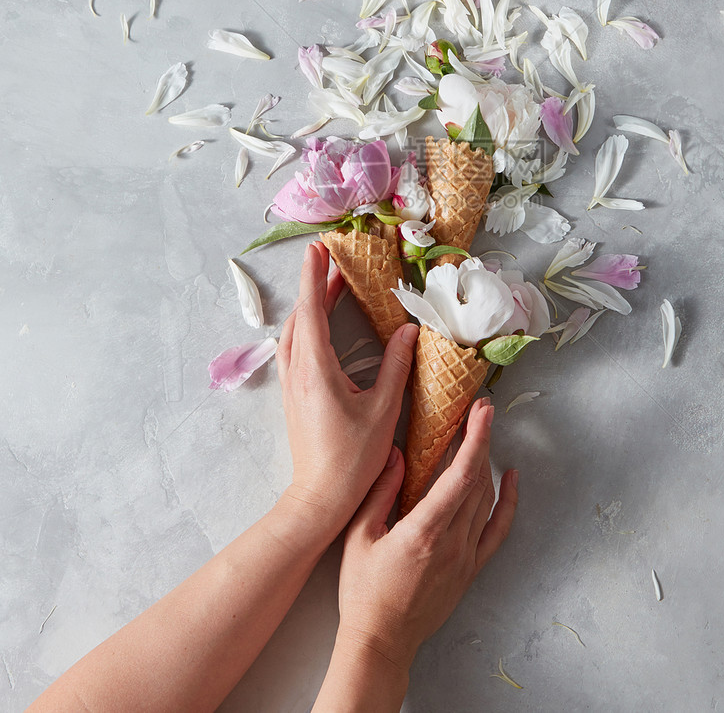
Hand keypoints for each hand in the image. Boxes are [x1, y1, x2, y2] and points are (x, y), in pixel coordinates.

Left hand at [277, 241, 416, 535]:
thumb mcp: (383, 409)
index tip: (318, 248)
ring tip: (333, 286)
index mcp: (316, 368)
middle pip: (301, 315)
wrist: (320, 498)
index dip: (314, 276)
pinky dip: (308, 326)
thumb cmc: (353, 458)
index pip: (311, 309)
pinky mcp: (294, 395)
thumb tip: (409, 331)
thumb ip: (395, 366)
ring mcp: (292, 384)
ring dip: (311, 305)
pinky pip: (296, 347)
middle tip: (334, 260)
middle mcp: (298, 371)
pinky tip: (323, 327)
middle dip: (316, 284)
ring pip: (295, 331)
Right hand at [334, 398, 517, 672]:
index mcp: (423, 532)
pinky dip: (509, 502)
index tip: (480, 412)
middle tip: (481, 409)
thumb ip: (379, 492)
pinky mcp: (470, 569)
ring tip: (483, 432)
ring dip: (487, 462)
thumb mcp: (359, 537)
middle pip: (477, 480)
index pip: (460, 476)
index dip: (475, 440)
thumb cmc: (363, 591)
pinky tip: (511, 478)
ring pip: (486, 499)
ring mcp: (466, 557)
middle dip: (481, 440)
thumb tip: (396, 453)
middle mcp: (452, 543)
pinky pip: (498, 530)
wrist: (381, 643)